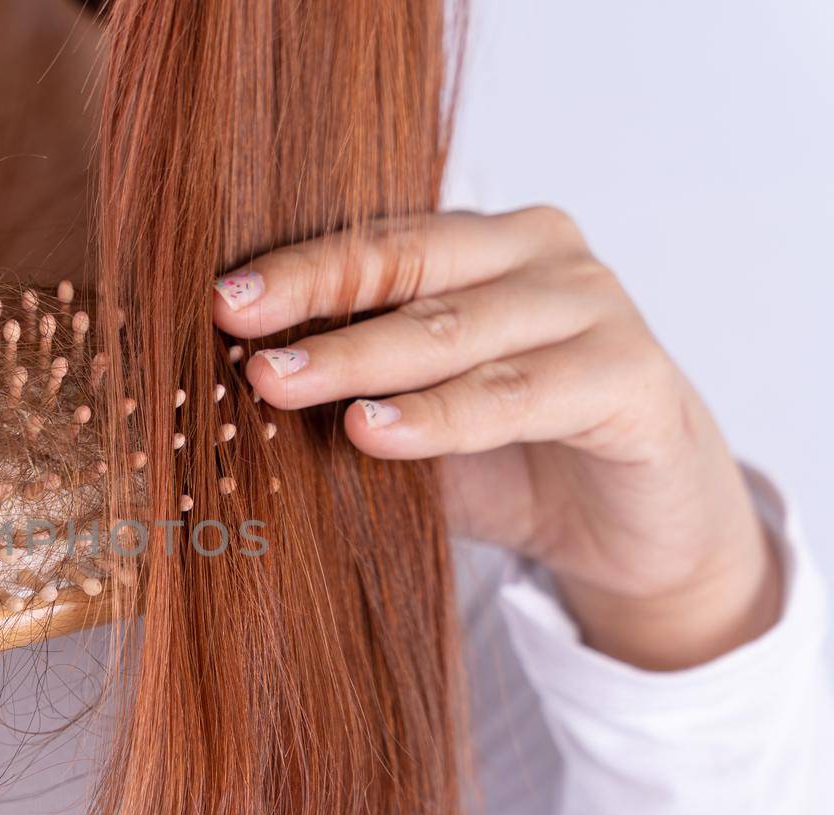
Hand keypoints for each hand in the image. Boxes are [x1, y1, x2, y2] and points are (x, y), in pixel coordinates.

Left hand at [214, 207, 780, 670]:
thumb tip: (229, 392)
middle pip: (407, 268)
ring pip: (453, 330)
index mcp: (484, 244)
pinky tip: (374, 431)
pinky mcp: (632, 377)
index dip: (297, 269)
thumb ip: (346, 394)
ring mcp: (596, 306)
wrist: (633, 531)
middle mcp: (543, 255)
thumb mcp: (411, 422)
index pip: (376, 244)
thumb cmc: (506, 462)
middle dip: (313, 303)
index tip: (220, 302)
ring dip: (357, 360)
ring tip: (278, 385)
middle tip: (236, 335)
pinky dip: (440, 416)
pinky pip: (517, 396)